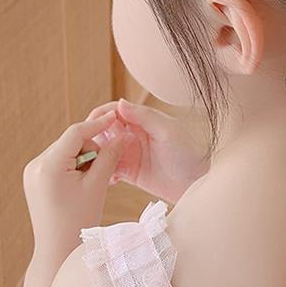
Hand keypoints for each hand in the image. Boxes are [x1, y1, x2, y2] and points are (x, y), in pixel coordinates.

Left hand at [22, 111, 130, 258]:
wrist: (58, 251)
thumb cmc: (79, 220)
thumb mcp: (98, 185)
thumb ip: (110, 155)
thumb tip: (125, 134)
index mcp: (48, 165)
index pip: (76, 133)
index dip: (98, 124)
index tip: (116, 117)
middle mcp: (36, 165)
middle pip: (71, 141)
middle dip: (91, 149)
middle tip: (104, 168)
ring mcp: (32, 172)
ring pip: (67, 150)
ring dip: (84, 157)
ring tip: (92, 180)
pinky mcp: (34, 178)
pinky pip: (59, 160)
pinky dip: (74, 165)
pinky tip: (82, 182)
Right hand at [87, 98, 208, 204]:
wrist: (195, 183)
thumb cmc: (187, 153)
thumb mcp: (167, 131)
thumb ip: (144, 117)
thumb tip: (119, 103)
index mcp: (142, 119)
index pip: (114, 111)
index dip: (100, 116)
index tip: (89, 127)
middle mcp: (133, 133)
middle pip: (104, 130)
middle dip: (94, 138)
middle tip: (90, 151)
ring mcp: (130, 152)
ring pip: (104, 150)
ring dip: (96, 156)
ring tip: (95, 167)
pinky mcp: (129, 171)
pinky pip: (109, 168)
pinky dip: (103, 172)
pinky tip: (107, 179)